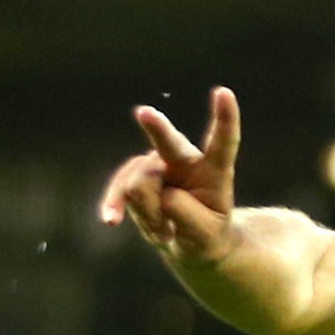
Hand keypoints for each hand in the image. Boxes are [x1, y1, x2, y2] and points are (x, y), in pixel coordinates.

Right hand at [100, 87, 246, 269]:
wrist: (187, 242)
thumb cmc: (205, 235)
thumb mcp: (204, 235)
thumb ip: (184, 213)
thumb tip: (156, 192)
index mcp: (214, 171)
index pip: (222, 142)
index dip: (224, 118)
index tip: (224, 93)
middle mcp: (184, 160)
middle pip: (169, 142)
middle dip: (156, 128)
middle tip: (144, 114)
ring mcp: (157, 166)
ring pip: (139, 185)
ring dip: (148, 215)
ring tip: (165, 232)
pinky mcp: (134, 176)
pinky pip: (120, 188)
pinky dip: (117, 206)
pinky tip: (110, 220)